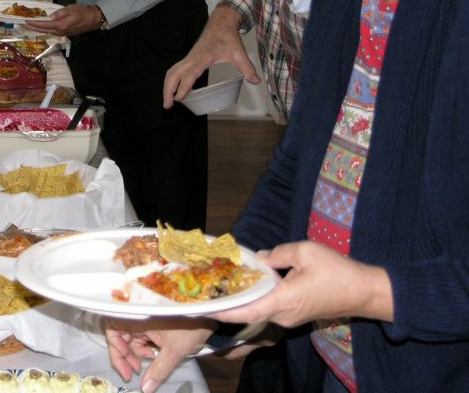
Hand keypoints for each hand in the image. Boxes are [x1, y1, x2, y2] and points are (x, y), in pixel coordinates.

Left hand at [25, 4, 101, 35]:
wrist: (92, 19)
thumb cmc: (82, 13)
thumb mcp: (71, 10)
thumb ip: (60, 13)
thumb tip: (50, 16)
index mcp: (60, 26)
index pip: (44, 25)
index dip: (34, 23)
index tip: (26, 21)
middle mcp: (59, 31)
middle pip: (43, 30)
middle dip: (33, 27)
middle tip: (23, 25)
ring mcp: (61, 33)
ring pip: (46, 31)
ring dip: (37, 29)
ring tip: (29, 26)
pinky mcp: (63, 32)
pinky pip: (50, 31)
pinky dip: (43, 29)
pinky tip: (40, 27)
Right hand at [106, 317, 213, 391]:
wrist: (210, 318)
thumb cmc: (190, 327)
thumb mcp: (174, 351)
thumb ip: (159, 370)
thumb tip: (145, 388)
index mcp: (138, 315)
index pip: (113, 329)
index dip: (115, 349)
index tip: (126, 368)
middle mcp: (138, 316)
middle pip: (119, 336)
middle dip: (124, 356)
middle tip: (131, 374)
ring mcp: (145, 321)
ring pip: (129, 339)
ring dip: (133, 354)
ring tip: (142, 368)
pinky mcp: (151, 325)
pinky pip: (139, 338)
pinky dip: (142, 350)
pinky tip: (151, 357)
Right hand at [162, 6, 259, 107]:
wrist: (221, 23)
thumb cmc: (228, 37)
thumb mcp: (239, 53)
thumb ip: (247, 68)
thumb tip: (256, 82)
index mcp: (203, 57)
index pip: (190, 74)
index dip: (184, 86)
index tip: (179, 99)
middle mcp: (192, 58)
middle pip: (173, 74)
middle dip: (168, 90)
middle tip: (167, 106)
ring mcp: (189, 57)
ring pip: (172, 72)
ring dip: (167, 86)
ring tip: (168, 101)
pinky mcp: (188, 58)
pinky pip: (175, 70)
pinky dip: (171, 81)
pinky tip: (175, 91)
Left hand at [210, 241, 393, 327]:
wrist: (365, 292)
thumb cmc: (338, 272)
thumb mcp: (305, 252)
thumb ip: (277, 254)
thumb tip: (259, 258)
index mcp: (284, 301)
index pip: (248, 311)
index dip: (225, 311)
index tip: (205, 308)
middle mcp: (284, 315)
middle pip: (250, 310)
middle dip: (228, 301)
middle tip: (208, 288)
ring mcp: (291, 318)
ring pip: (260, 309)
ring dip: (243, 299)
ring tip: (222, 284)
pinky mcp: (296, 314)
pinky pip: (271, 308)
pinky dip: (257, 298)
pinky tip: (248, 284)